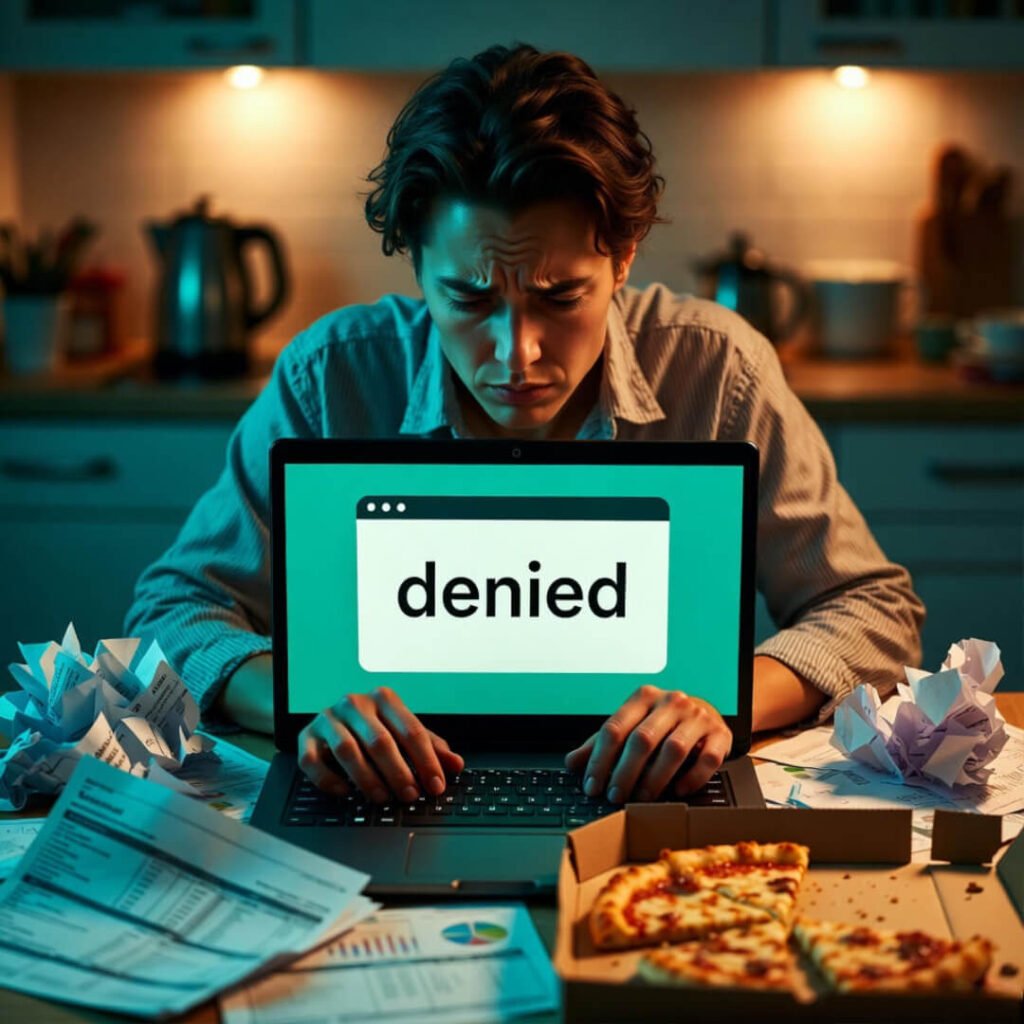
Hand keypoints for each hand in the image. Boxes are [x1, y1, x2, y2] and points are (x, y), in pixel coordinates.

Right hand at [297, 687, 463, 802]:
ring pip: (347, 750)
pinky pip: (312, 760)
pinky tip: (345, 792)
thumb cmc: (375, 727)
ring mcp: (328, 719)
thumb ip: (431, 748)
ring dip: (367, 778)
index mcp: (384, 699)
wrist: (334, 719)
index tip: (436, 785)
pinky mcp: (305, 736)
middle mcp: (355, 704)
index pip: (411, 730)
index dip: (426, 761)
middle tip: (410, 795)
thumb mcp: (405, 733)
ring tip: (382, 797)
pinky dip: (329, 779)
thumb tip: (456, 765)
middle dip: (398, 772)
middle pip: (380, 741)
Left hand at [564, 685, 731, 802]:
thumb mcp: (630, 727)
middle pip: (642, 740)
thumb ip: (600, 744)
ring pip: (673, 750)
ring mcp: (697, 716)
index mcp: (643, 697)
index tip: (592, 786)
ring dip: (655, 779)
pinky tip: (678, 791)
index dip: (600, 760)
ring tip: (641, 799)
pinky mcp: (720, 734)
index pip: (614, 728)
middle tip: (615, 797)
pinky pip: (707, 759)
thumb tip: (572, 763)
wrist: (706, 713)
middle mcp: (670, 701)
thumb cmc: (661, 724)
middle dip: (624, 773)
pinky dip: (691, 778)